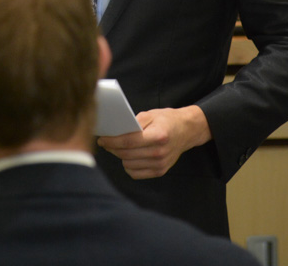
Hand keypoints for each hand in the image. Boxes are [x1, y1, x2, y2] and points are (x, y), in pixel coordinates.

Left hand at [97, 105, 211, 179]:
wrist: (186, 130)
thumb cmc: (167, 120)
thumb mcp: (151, 114)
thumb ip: (134, 123)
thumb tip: (115, 132)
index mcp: (158, 136)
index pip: (129, 141)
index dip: (112, 141)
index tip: (101, 139)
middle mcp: (159, 152)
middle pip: (127, 154)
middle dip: (113, 148)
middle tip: (106, 142)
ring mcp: (160, 164)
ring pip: (129, 165)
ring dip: (121, 156)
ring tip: (119, 147)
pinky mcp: (159, 171)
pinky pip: (135, 173)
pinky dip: (129, 166)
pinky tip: (129, 156)